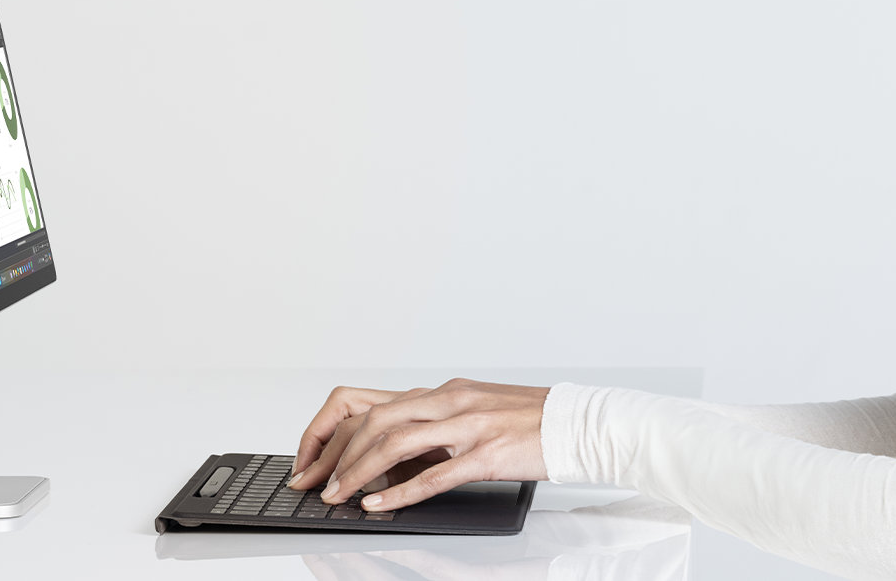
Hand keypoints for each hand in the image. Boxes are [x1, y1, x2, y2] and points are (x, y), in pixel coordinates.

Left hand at [288, 378, 551, 511]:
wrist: (579, 422)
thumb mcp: (477, 410)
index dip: (335, 434)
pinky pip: (434, 474)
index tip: (315, 461)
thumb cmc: (532, 420)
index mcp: (445, 392)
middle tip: (316, 484)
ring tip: (340, 496)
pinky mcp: (487, 453)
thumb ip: (439, 422)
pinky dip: (400, 491)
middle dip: (337, 455)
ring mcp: (468, 425)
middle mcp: (450, 401)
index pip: (373, 405)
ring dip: (359, 472)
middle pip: (374, 421)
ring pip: (396, 443)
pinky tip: (379, 503)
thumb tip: (399, 446)